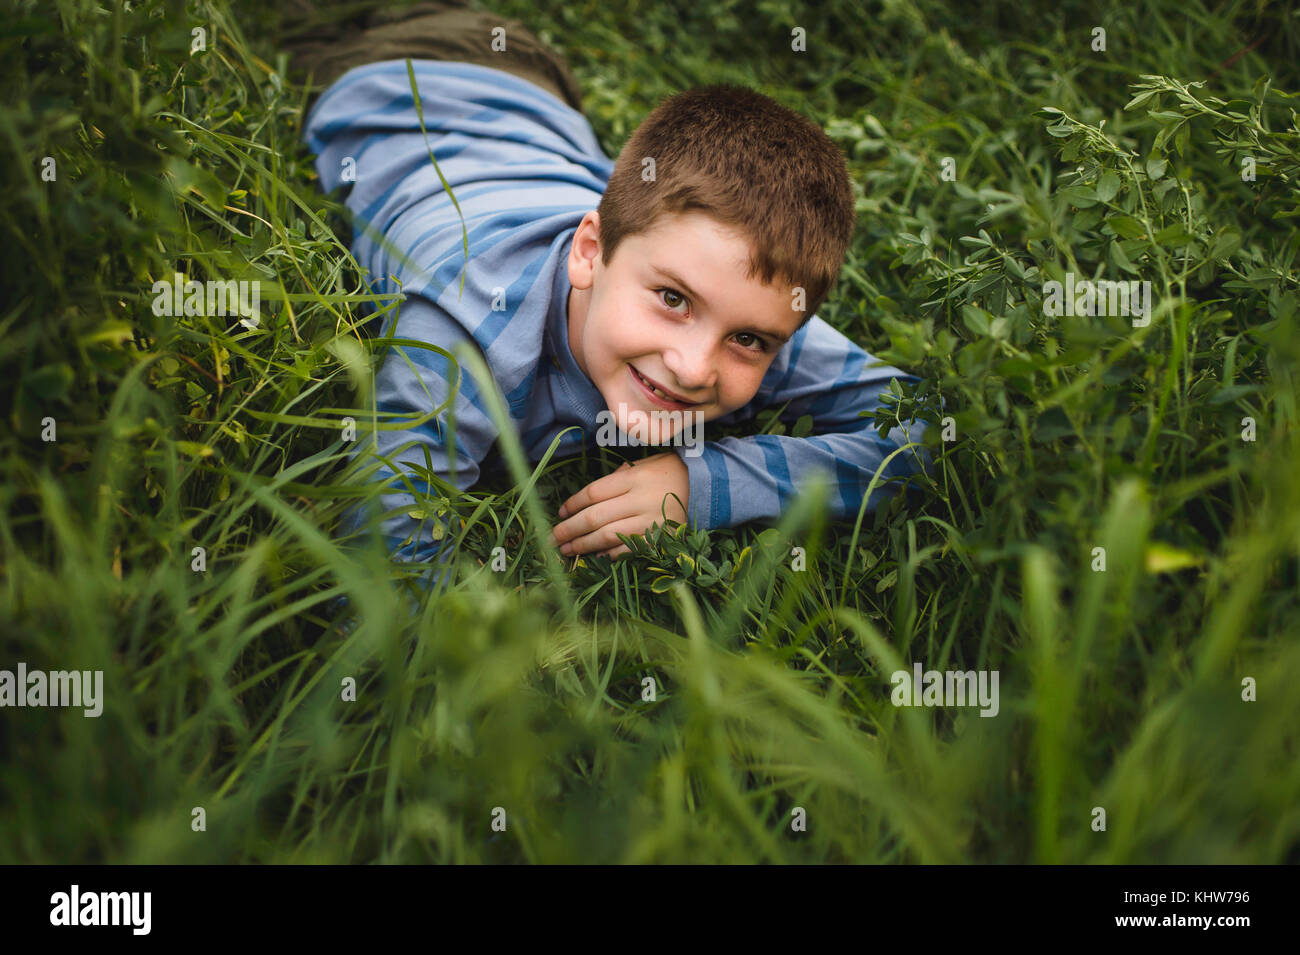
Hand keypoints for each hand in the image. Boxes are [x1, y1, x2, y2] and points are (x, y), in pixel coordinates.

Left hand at [551, 452, 688, 558]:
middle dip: (570, 529)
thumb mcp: (643, 465)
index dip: (573, 504)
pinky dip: (609, 555)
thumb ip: (616, 479)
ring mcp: (650, 522)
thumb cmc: (668, 473)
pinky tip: (595, 556)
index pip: (594, 493)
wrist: (705, 488)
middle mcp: (640, 500)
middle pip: (595, 517)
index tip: (561, 512)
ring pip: (607, 537)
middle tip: (553, 537)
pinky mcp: (659, 539)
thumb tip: (585, 501)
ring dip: (583, 545)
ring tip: (567, 550)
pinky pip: (627, 550)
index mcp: (634, 478)